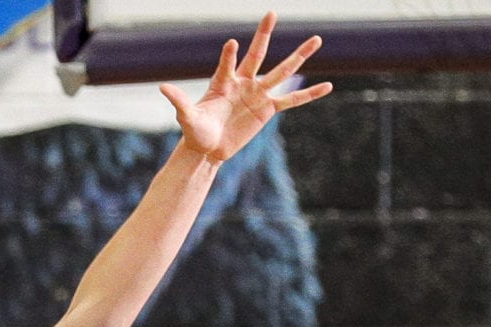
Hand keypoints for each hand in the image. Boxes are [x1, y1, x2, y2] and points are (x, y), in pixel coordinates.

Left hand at [163, 13, 331, 164]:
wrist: (208, 148)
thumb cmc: (195, 131)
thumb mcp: (187, 117)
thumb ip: (179, 101)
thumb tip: (163, 87)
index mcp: (223, 80)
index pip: (228, 62)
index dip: (230, 54)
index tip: (232, 45)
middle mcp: (243, 82)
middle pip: (258, 54)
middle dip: (264, 34)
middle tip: (272, 12)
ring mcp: (258, 94)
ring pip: (281, 72)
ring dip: (299, 56)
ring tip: (317, 40)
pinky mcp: (267, 110)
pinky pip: (291, 101)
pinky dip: (309, 95)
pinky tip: (327, 86)